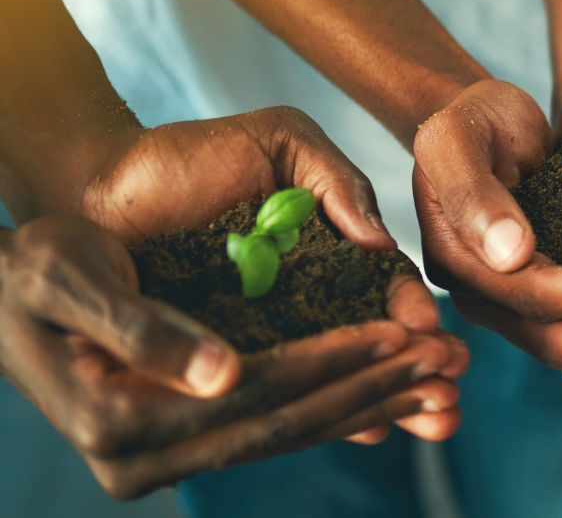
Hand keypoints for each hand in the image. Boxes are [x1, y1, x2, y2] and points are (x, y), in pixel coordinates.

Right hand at [0, 216, 459, 498]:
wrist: (2, 290)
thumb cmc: (34, 264)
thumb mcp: (71, 277)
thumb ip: (142, 327)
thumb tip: (225, 374)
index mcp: (118, 422)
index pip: (256, 392)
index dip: (337, 360)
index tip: (408, 331)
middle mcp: (141, 459)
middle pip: (284, 423)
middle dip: (374, 387)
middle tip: (450, 359)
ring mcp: (161, 462)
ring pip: (287, 434)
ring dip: (370, 404)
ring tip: (443, 378)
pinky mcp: (183, 447)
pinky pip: (273, 431)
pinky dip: (337, 408)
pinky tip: (392, 391)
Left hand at [73, 107, 467, 443]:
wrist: (95, 183)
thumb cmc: (185, 156)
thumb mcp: (280, 144)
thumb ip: (336, 181)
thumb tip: (381, 244)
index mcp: (327, 249)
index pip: (383, 289)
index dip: (412, 314)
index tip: (432, 333)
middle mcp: (305, 299)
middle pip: (374, 344)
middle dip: (420, 370)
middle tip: (452, 391)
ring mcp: (265, 335)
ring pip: (337, 377)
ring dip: (389, 401)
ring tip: (433, 419)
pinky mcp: (222, 362)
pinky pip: (277, 393)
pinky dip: (322, 414)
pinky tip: (365, 433)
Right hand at [416, 80, 561, 400]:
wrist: (484, 127)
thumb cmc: (474, 121)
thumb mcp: (457, 139)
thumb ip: (475, 193)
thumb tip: (513, 256)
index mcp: (459, 263)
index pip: (534, 293)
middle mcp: (484, 298)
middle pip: (558, 339)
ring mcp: (515, 310)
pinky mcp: (548, 307)